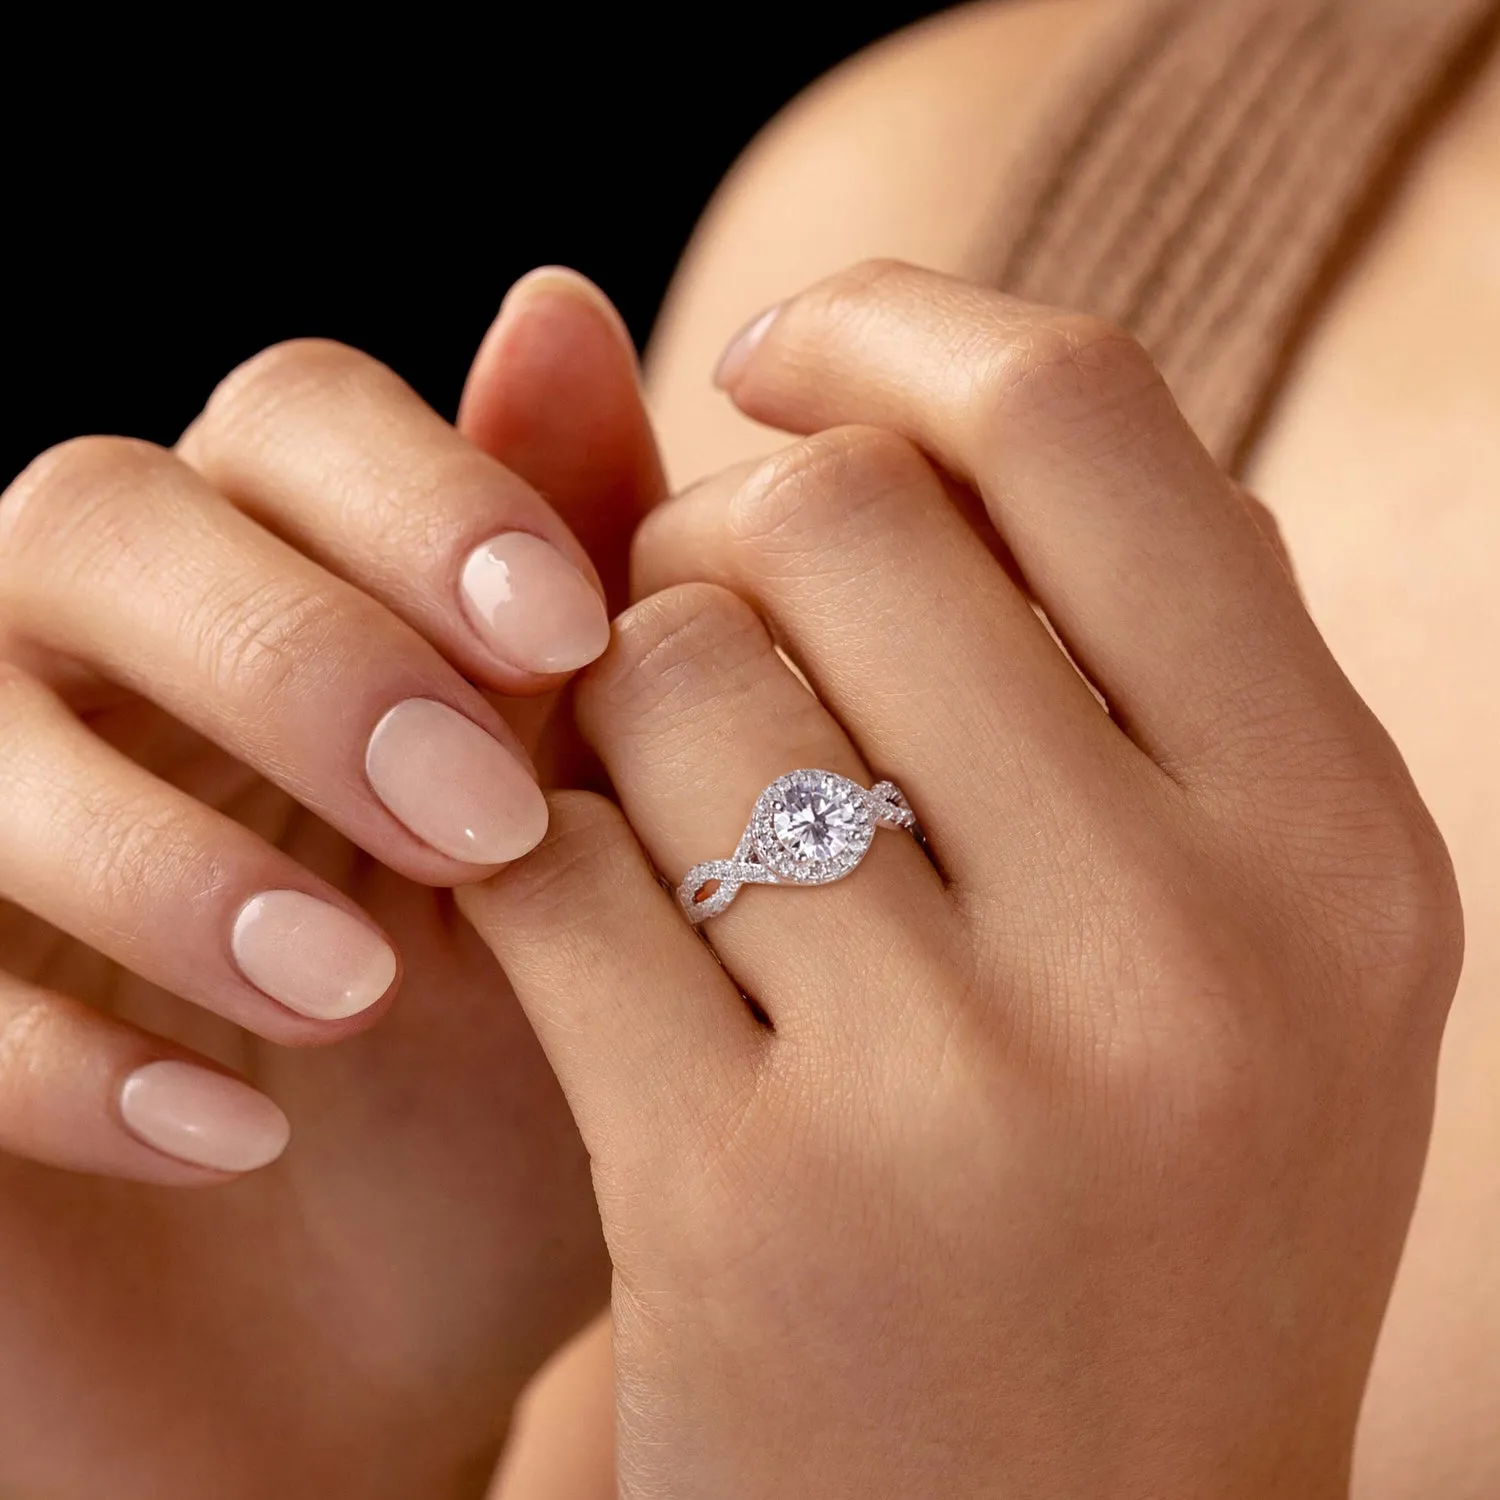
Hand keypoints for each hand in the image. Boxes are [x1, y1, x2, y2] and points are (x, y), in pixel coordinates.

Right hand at [0, 270, 660, 1497]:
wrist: (356, 1358)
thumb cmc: (490, 1094)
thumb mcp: (568, 866)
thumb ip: (562, 607)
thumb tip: (562, 303)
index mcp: (279, 596)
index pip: (292, 409)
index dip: (418, 492)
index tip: (569, 636)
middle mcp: (94, 663)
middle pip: (102, 510)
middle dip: (297, 655)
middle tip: (476, 826)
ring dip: (166, 847)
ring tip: (350, 992)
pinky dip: (52, 1045)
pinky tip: (233, 1134)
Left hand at [460, 262, 1461, 1498]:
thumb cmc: (1136, 1227)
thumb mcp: (1235, 946)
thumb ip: (1139, 664)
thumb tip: (961, 397)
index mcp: (1337, 835)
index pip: (1083, 415)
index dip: (894, 330)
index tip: (777, 359)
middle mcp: (1191, 941)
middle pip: (838, 514)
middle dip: (715, 532)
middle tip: (693, 616)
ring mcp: (968, 1084)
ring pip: (670, 670)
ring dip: (611, 696)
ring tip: (650, 792)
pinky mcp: (746, 1201)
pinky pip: (555, 868)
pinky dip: (526, 849)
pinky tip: (570, 911)